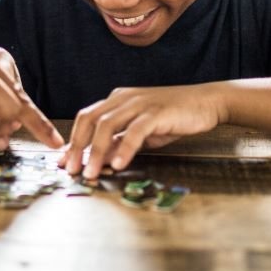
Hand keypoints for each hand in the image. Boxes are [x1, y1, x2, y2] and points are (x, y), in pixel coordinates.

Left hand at [59, 84, 223, 178]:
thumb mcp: (142, 132)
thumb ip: (121, 142)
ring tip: (91, 172)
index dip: (73, 140)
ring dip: (96, 151)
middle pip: (90, 120)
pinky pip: (135, 131)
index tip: (63, 161)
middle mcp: (124, 98)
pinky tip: (119, 165)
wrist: (207, 102)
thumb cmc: (174, 117)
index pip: (86, 118)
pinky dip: (124, 148)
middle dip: (77, 146)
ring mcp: (140, 103)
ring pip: (108, 125)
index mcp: (117, 100)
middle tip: (70, 170)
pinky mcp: (157, 112)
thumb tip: (101, 160)